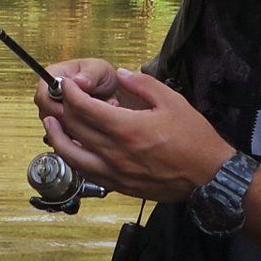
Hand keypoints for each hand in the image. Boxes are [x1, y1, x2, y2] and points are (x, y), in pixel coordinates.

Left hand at [40, 67, 233, 203]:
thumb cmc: (193, 138)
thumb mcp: (172, 101)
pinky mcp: (118, 186)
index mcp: (127, 128)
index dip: (70, 93)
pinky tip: (73, 148)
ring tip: (52, 124)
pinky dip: (74, 158)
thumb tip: (121, 74)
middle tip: (59, 97)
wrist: (208, 176)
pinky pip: (86, 172)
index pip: (84, 107)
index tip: (66, 84)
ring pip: (73, 154)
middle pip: (75, 128)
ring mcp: (114, 172)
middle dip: (62, 109)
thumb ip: (143, 84)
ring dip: (58, 137)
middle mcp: (115, 152)